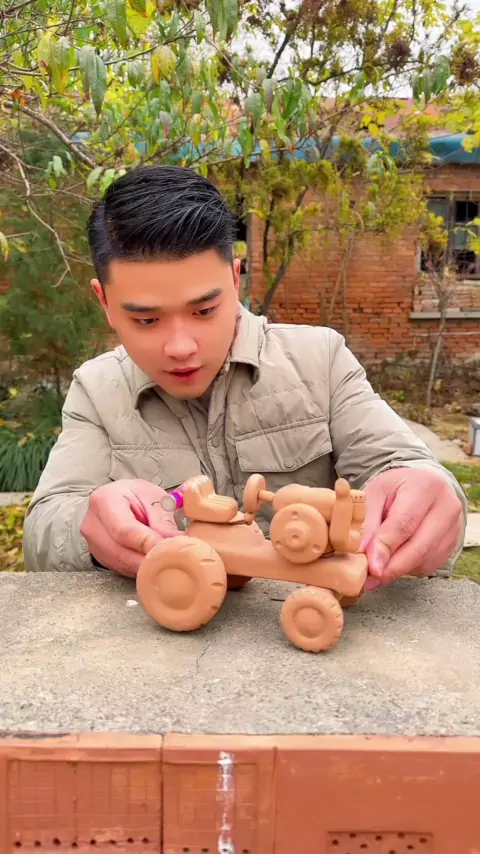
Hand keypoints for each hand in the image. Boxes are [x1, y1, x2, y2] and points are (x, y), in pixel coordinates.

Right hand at [80, 478, 182, 577]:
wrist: (118, 500)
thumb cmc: (136, 496)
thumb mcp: (153, 498)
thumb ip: (162, 520)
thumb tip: (175, 542)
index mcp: (104, 501)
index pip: (124, 529)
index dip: (147, 542)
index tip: (166, 548)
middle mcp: (93, 525)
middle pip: (122, 552)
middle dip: (149, 558)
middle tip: (173, 558)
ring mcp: (93, 544)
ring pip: (123, 564)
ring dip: (146, 566)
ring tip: (167, 559)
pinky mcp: (100, 558)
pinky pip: (122, 569)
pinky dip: (140, 568)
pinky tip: (154, 562)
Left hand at [361, 467, 462, 590]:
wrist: (420, 487)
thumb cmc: (394, 490)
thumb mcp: (375, 494)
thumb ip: (367, 522)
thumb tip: (361, 553)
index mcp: (425, 486)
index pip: (405, 522)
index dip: (386, 546)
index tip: (371, 566)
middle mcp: (447, 507)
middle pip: (420, 546)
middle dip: (392, 567)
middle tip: (368, 579)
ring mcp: (454, 528)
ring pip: (424, 560)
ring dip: (397, 570)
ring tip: (374, 570)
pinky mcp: (452, 545)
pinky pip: (429, 565)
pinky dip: (407, 569)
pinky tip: (393, 562)